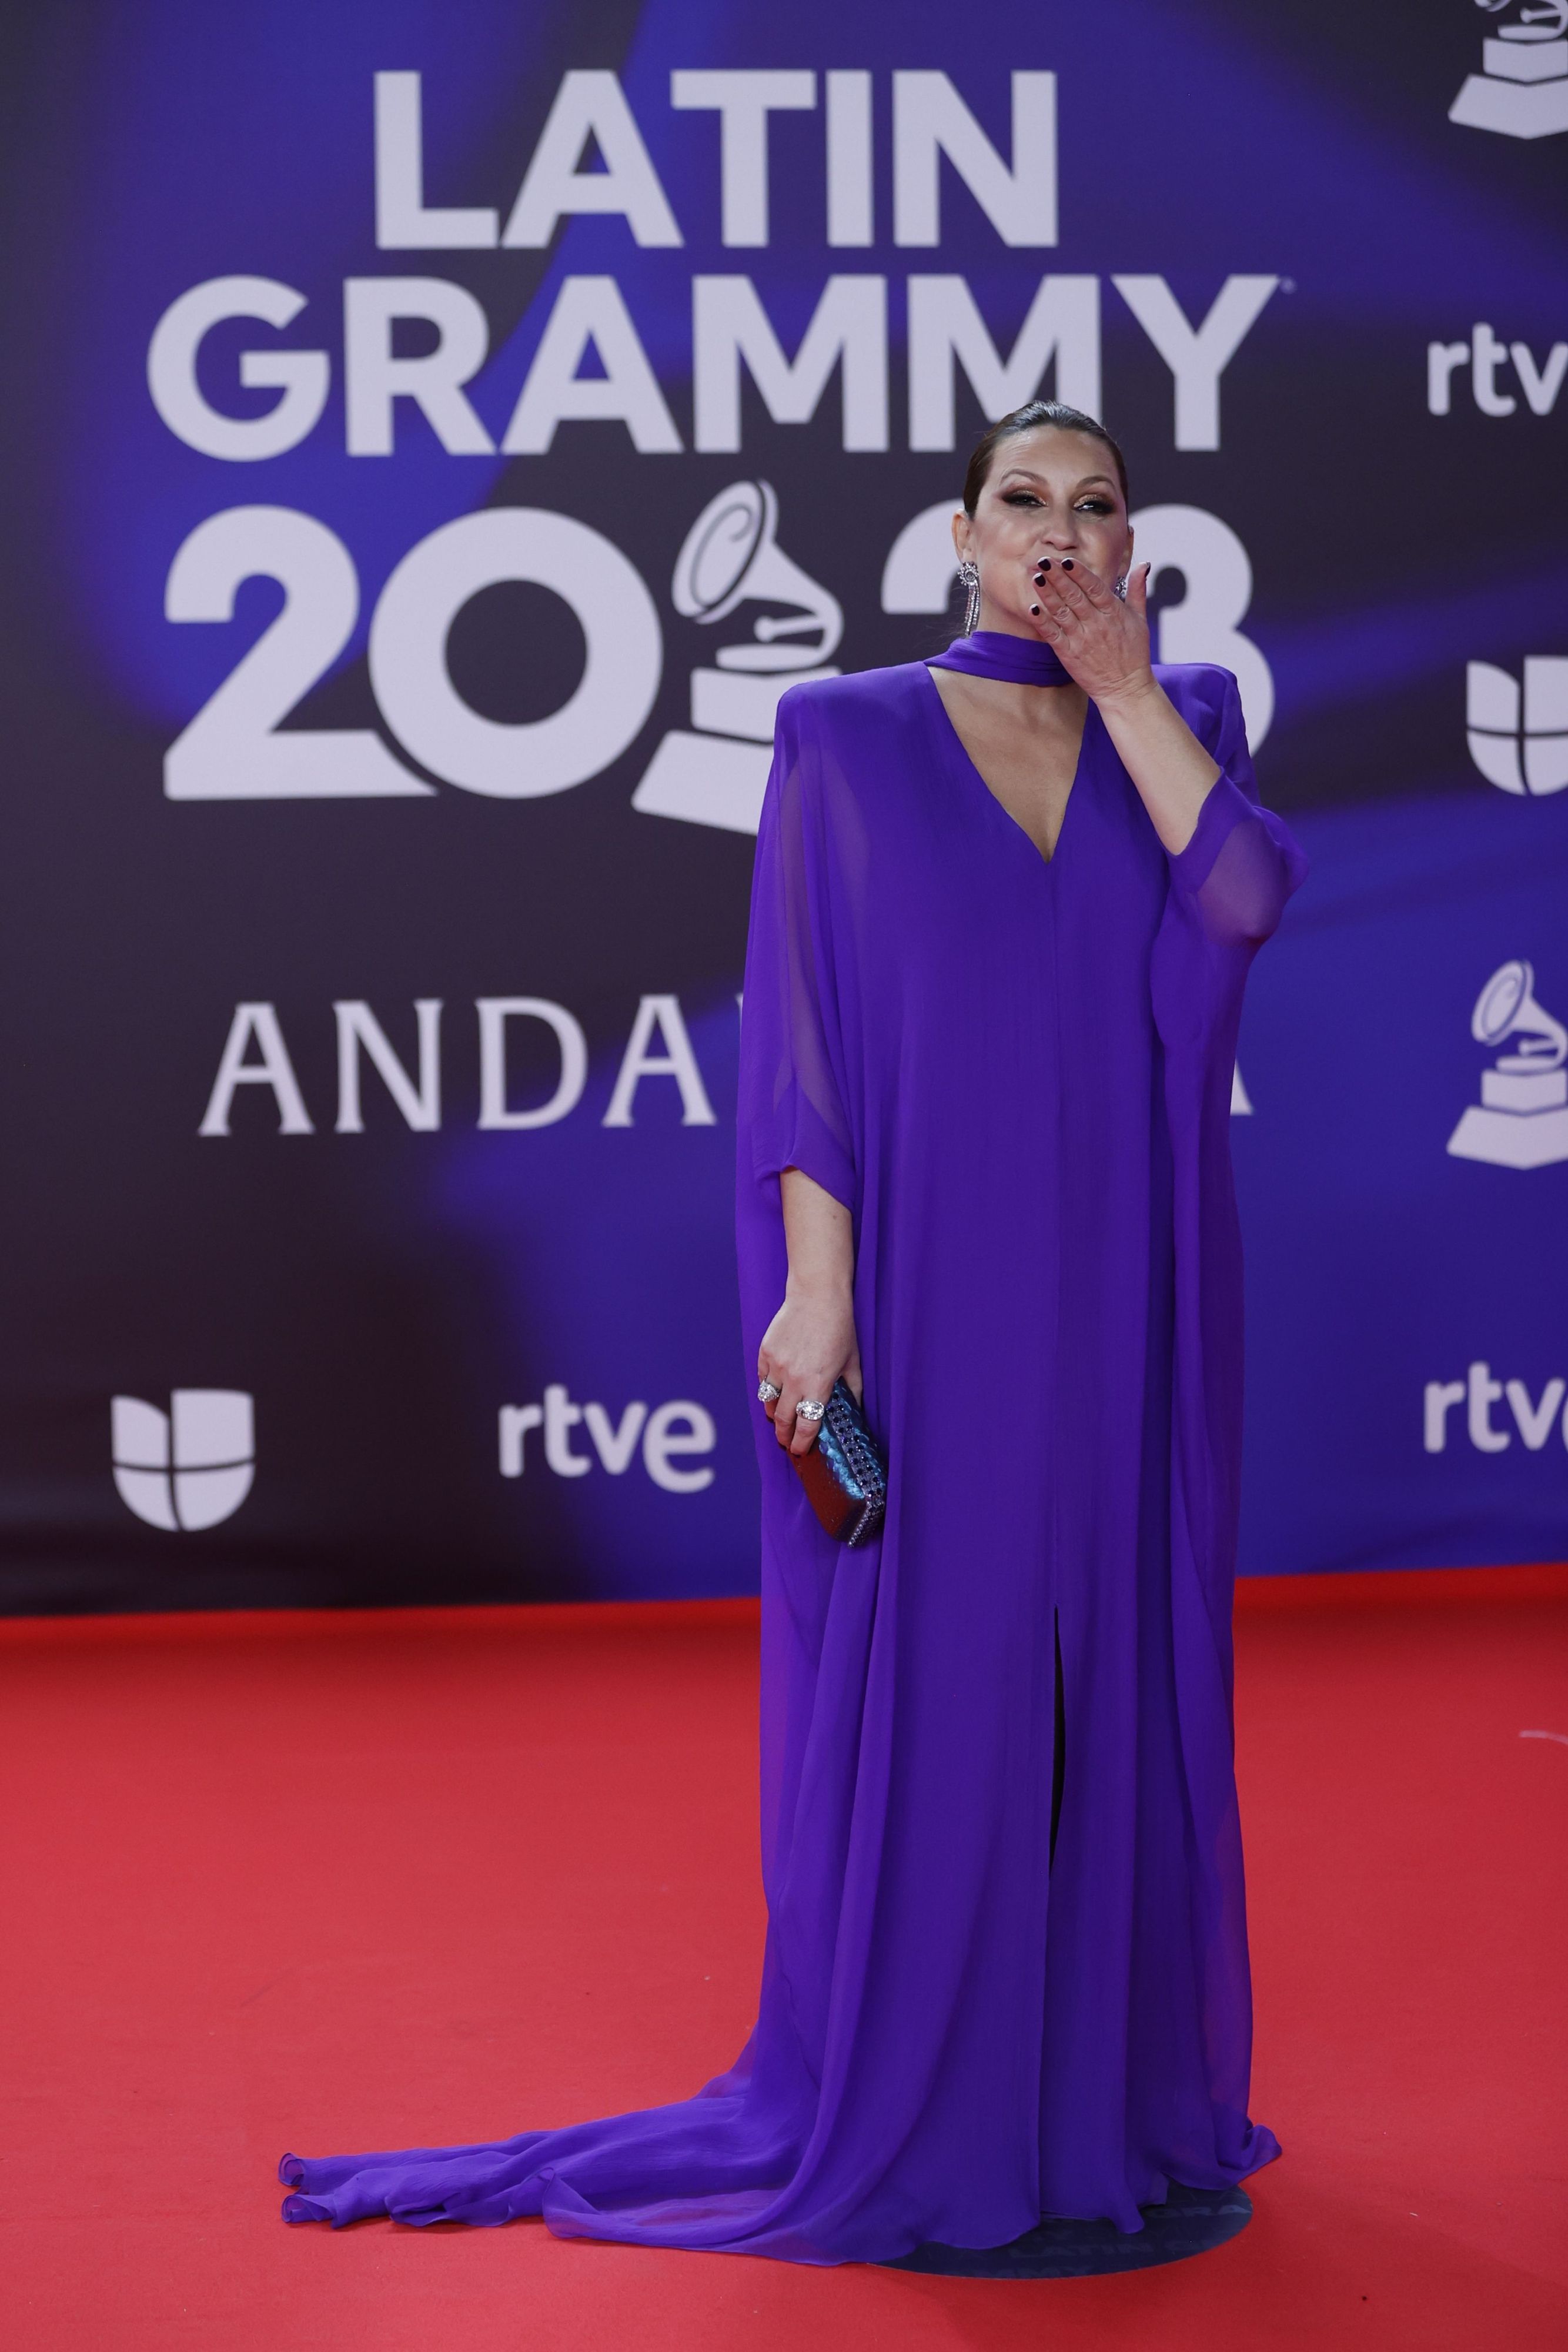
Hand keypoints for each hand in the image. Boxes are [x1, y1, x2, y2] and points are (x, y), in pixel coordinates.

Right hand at [757, 1285, 861, 1454]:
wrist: (817, 1296)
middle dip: (784, 1436)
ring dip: (773, 1415)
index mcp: (818, 1385)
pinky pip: (762, 1380)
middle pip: (783, 1419)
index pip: (807, 1425)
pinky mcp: (766, 1353)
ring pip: (768, 1402)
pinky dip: (767, 1389)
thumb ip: (852, 1390)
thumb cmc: (839, 1328)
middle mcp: (794, 1379)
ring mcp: (776, 1366)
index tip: (800, 1451)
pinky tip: (773, 1393)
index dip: (802, 1442)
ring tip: (779, 1419)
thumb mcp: (852, 1362)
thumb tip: (853, 1410)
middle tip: (786, 1442)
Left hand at [1029, 557, 1153, 705]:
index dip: (1080, 573)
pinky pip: (1053, 635)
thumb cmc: (1134, 654)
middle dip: (1058, 577)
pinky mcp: (1069, 655)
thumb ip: (1138, 590)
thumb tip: (1144, 565)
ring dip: (1047, 595)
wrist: (1125, 689)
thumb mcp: (1141, 619)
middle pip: (1074, 596)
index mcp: (1113, 613)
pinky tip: (1033, 609)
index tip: (1068, 560)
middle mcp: (1096, 624)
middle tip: (1044, 561)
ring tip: (1036, 578)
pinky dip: (1043, 622)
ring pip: (1061, 612)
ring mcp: (1081, 640)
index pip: (1094, 587)